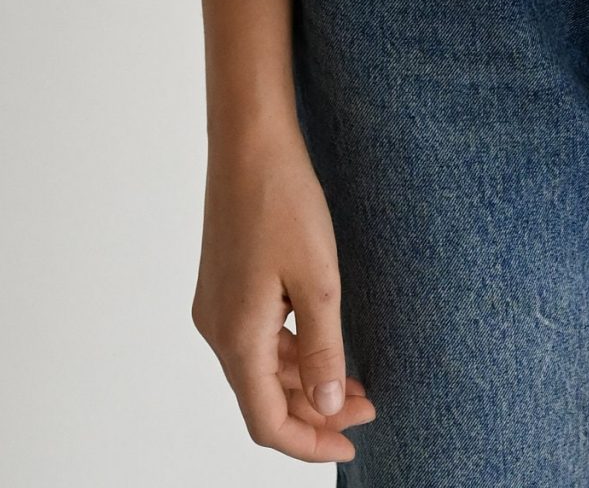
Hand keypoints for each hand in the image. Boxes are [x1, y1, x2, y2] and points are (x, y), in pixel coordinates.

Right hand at [191, 119, 377, 461]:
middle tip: (370, 408)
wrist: (249, 141)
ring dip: (305, 382)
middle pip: (264, 398)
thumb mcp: (319, 280)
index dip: (309, 443)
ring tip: (357, 382)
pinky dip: (290, 352)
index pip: (267, 421)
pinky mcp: (225, 285)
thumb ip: (323, 351)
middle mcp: (217, 330)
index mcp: (237, 337)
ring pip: (261, 368)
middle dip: (316, 412)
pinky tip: (323, 344)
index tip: (352, 447)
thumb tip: (329, 409)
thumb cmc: (284, 202)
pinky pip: (256, 338)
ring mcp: (217, 306)